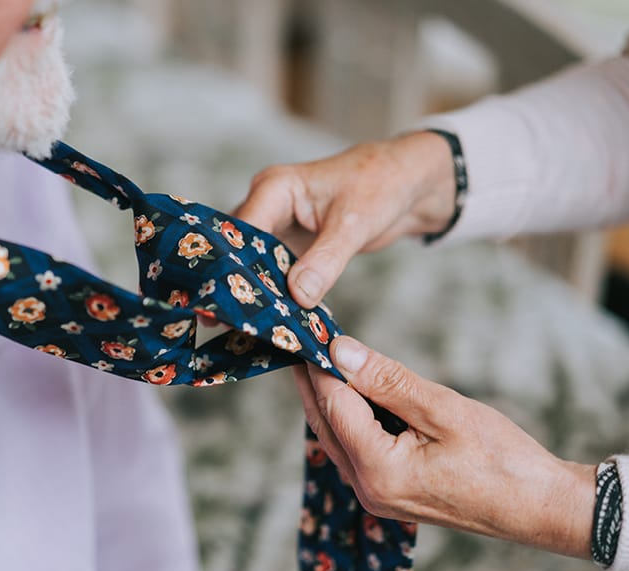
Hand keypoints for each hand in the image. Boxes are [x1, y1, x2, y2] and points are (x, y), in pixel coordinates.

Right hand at [236, 132, 456, 307]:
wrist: (405, 185)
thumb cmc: (380, 186)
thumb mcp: (354, 224)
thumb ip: (326, 260)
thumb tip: (298, 296)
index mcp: (275, 188)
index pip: (242, 231)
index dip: (231, 265)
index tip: (227, 300)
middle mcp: (268, 206)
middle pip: (239, 249)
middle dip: (234, 283)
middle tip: (222, 320)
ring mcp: (276, 228)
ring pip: (252, 264)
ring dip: (252, 292)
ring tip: (237, 326)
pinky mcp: (288, 247)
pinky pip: (272, 273)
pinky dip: (272, 294)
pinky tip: (268, 320)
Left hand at [294, 336, 596, 558]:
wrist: (539, 507)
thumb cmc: (502, 459)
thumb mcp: (443, 408)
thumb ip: (387, 380)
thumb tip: (341, 351)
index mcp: (378, 470)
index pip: (334, 405)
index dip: (320, 366)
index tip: (310, 331)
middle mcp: (367, 489)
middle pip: (325, 423)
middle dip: (314, 381)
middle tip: (305, 340)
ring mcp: (376, 495)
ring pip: (336, 436)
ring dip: (329, 398)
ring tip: (323, 358)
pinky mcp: (387, 493)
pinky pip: (354, 449)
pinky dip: (349, 418)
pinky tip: (352, 393)